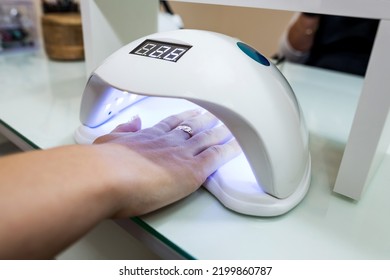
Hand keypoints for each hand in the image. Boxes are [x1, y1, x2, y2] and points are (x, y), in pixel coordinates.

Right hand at [94, 110, 240, 216]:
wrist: (110, 176)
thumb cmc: (104, 164)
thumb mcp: (107, 141)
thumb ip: (122, 131)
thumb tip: (131, 122)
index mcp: (150, 136)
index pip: (172, 124)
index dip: (184, 119)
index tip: (192, 114)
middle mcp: (169, 142)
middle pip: (194, 128)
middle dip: (206, 122)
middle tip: (217, 117)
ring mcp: (184, 154)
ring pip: (208, 139)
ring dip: (221, 133)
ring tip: (232, 128)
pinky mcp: (194, 170)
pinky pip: (218, 157)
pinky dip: (230, 150)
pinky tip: (238, 146)